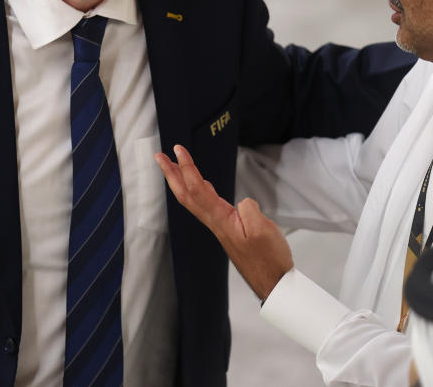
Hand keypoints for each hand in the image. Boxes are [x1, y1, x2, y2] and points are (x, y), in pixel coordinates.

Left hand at [154, 145, 293, 300]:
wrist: (272, 282)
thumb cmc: (269, 259)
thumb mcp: (262, 230)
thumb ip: (249, 210)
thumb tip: (241, 203)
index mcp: (221, 220)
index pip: (197, 189)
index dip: (186, 167)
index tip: (178, 150)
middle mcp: (215, 222)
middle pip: (185, 195)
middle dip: (171, 174)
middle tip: (159, 157)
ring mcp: (219, 226)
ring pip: (193, 200)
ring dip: (181, 181)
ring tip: (173, 166)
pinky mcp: (226, 229)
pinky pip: (205, 205)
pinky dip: (197, 190)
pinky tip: (201, 186)